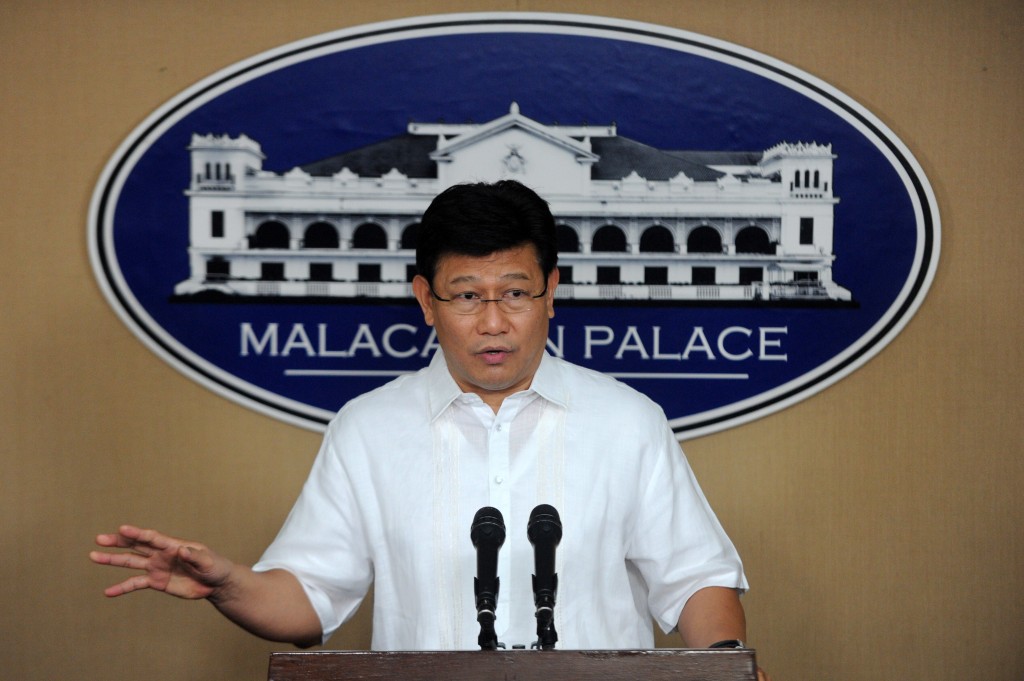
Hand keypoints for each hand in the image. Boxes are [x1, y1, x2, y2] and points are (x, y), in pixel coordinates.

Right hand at [90, 525, 231, 599]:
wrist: (215, 584)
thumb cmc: (215, 567)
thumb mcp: (208, 562)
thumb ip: (195, 556)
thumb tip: (182, 550)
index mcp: (173, 545)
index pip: (152, 537)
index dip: (137, 533)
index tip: (122, 529)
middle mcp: (161, 554)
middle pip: (136, 546)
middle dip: (118, 542)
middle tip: (99, 539)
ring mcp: (156, 567)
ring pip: (130, 562)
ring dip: (112, 560)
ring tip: (93, 557)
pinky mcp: (156, 581)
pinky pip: (135, 584)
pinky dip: (121, 588)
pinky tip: (108, 592)